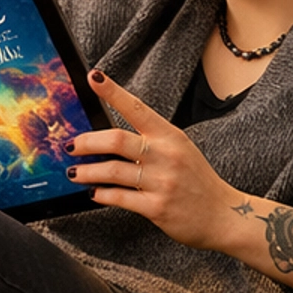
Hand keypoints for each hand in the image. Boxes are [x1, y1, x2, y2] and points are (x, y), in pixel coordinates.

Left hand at [65, 72, 235, 247]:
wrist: (223, 215)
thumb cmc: (197, 181)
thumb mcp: (180, 150)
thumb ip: (151, 142)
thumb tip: (110, 137)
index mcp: (170, 136)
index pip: (137, 108)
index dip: (113, 92)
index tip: (93, 77)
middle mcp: (166, 155)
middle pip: (116, 140)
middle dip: (86, 142)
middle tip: (69, 145)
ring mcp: (162, 182)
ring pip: (112, 171)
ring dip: (87, 172)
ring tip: (74, 172)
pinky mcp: (157, 207)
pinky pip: (120, 198)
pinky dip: (102, 195)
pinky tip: (94, 193)